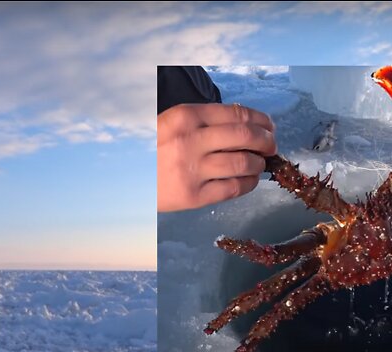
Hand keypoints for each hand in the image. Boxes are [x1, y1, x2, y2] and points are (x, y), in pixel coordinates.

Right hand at [158, 103, 275, 211]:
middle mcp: (191, 141)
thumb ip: (200, 121)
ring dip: (260, 164)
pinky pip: (233, 188)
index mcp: (185, 116)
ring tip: (260, 164)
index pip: (238, 114)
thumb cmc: (147, 151)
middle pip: (246, 137)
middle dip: (267, 141)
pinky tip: (249, 180)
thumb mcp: (169, 123)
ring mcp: (192, 170)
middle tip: (272, 146)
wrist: (120, 180)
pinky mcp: (193, 196)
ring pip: (244, 163)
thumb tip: (245, 123)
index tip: (269, 126)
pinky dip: (249, 184)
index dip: (262, 120)